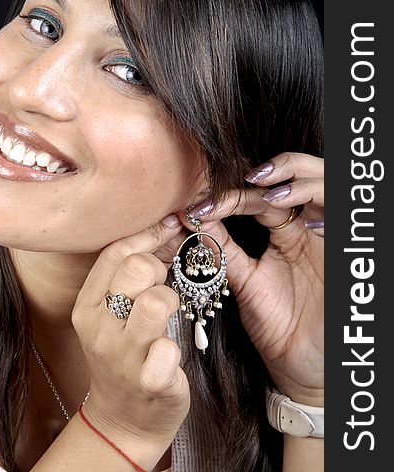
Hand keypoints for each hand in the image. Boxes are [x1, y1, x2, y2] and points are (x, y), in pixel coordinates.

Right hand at [72, 215, 189, 467]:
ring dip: (170, 303)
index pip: (115, 252)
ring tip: (165, 319)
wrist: (123, 419)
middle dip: (158, 271)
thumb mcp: (109, 314)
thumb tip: (162, 224)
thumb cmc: (122, 354)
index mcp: (86, 306)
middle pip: (137, 269)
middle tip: (158, 289)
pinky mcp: (150, 383)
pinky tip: (167, 354)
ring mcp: (123, 357)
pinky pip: (170, 347)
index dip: (148, 235)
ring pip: (157, 301)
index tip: (168, 229)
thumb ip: (125, 275)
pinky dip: (175, 346)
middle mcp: (99, 329)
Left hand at [180, 152, 323, 405]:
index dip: (231, 194)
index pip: (259, 196)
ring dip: (300, 180)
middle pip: (299, 176)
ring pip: (325, 185)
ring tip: (270, 191)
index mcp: (283, 232)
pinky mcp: (343, 252)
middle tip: (246, 178)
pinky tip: (306, 220)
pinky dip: (324, 211)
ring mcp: (327, 237)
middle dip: (278, 167)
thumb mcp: (244, 281)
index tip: (200, 206)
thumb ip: (223, 248)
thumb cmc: (277, 324)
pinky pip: (338, 219)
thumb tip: (190, 218)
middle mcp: (307, 228)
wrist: (303, 366)